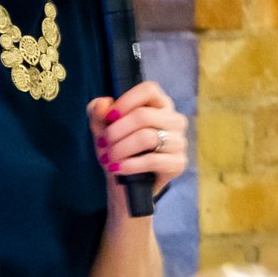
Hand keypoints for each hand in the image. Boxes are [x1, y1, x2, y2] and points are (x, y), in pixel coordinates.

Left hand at [86, 81, 188, 201]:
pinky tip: (117, 168)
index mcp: (158, 105)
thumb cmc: (119, 151)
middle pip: (144, 116)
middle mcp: (173, 120)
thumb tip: (102, 104)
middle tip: (102, 143)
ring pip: (147, 137)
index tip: (109, 116)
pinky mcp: (178, 163)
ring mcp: (179, 141)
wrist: (126, 186)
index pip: (149, 90)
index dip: (126, 101)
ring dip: (120, 148)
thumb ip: (98, 113)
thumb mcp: (103, 131)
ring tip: (108, 158)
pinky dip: (130, 164)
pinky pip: (153, 160)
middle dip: (116, 131)